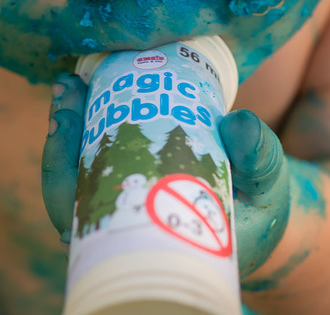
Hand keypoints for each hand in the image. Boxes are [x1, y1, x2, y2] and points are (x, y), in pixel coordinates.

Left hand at [40, 76, 291, 278]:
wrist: (256, 216)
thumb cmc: (259, 205)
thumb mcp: (267, 183)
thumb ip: (259, 156)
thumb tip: (235, 122)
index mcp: (154, 242)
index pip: (96, 223)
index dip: (70, 187)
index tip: (69, 136)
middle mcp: (128, 230)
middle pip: (72, 198)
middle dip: (61, 144)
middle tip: (67, 94)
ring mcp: (122, 206)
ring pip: (75, 178)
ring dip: (66, 131)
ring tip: (69, 86)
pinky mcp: (123, 183)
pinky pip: (88, 163)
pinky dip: (81, 130)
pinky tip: (81, 92)